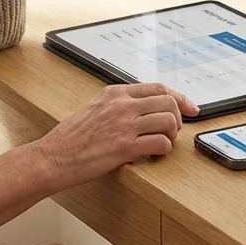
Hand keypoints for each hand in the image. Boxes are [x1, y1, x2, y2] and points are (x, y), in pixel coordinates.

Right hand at [34, 83, 199, 188]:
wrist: (54, 157)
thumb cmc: (71, 137)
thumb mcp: (95, 108)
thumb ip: (118, 104)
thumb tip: (145, 107)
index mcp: (114, 93)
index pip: (158, 88)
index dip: (180, 98)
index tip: (191, 108)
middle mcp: (121, 105)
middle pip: (168, 102)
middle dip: (178, 117)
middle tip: (172, 131)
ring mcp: (124, 125)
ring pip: (169, 121)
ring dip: (172, 135)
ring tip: (161, 143)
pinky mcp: (125, 147)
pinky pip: (161, 143)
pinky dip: (164, 150)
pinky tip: (154, 154)